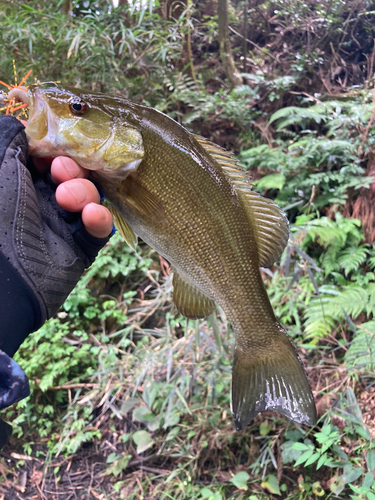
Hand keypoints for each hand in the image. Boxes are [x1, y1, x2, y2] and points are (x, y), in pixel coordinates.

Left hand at [0, 115, 112, 332]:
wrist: (5, 280)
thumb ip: (10, 137)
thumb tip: (24, 124)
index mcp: (20, 182)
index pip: (49, 157)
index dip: (56, 148)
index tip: (55, 146)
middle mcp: (42, 200)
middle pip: (74, 173)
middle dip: (71, 168)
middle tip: (60, 172)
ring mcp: (63, 223)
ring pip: (90, 195)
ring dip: (84, 191)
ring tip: (69, 201)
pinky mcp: (81, 245)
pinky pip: (100, 227)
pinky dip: (99, 218)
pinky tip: (90, 215)